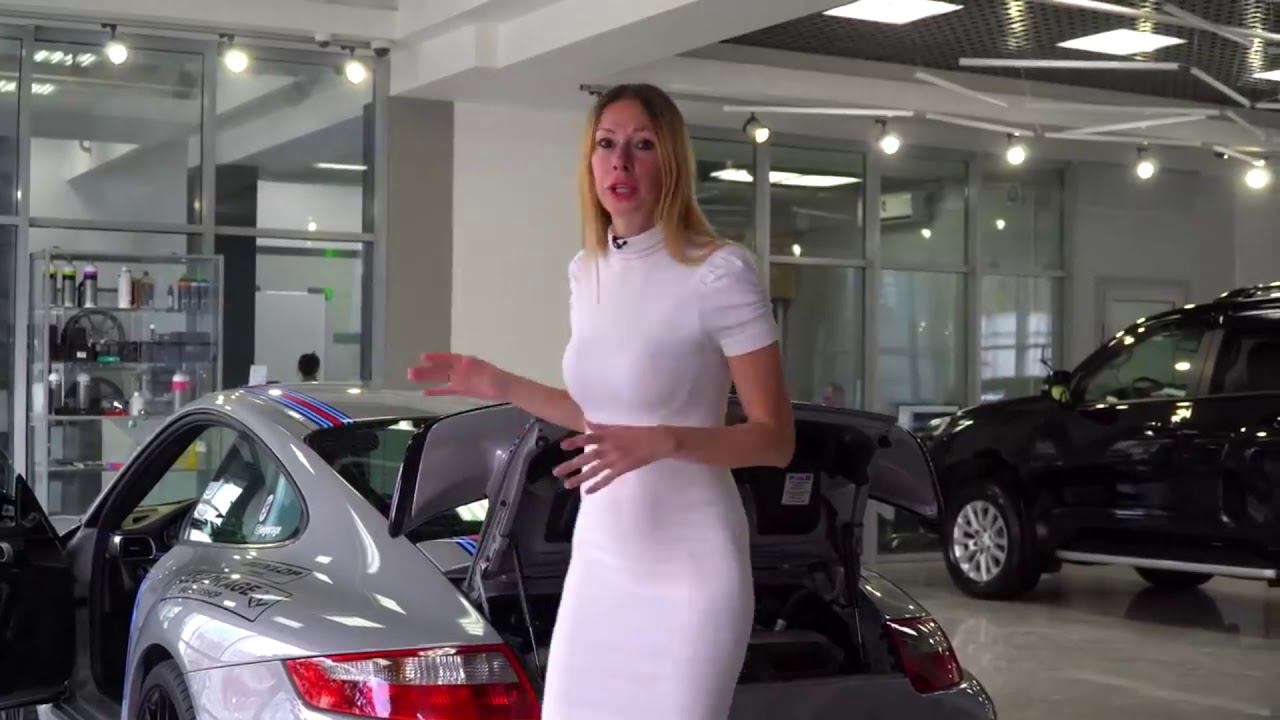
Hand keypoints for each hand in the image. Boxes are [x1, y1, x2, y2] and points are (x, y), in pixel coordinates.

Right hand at [407, 352, 508, 400]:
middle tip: (410, 372)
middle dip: (426, 371)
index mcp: (467, 361)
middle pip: (441, 369)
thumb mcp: (486, 373)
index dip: (436, 358)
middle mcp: (461, 369)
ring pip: (441, 379)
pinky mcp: (463, 390)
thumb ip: (473, 371)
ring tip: (412, 378)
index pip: (448, 358)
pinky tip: (426, 392)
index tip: (422, 357)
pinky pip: (448, 390)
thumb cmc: (498, 379)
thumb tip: (463, 366)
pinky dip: (438, 391)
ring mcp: (461, 379)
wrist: (507, 388)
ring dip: (428, 379)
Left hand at [553, 423, 676, 493]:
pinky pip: (607, 479)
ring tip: (567, 484)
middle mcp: (608, 448)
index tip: (562, 446)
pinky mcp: (622, 469)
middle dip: (570, 465)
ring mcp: (614, 459)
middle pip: (586, 458)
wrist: (656, 441)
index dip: (574, 442)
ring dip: (580, 478)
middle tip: (556, 472)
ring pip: (593, 471)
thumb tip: (587, 421)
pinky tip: (588, 491)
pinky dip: (597, 485)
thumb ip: (601, 426)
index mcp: (607, 435)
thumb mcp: (618, 427)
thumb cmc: (638, 432)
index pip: (587, 438)